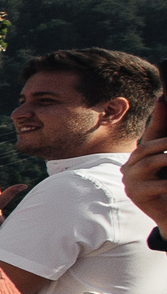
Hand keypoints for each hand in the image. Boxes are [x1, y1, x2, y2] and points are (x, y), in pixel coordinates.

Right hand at [129, 105, 166, 233]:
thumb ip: (163, 140)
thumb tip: (164, 103)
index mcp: (139, 157)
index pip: (151, 134)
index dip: (159, 118)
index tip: (163, 99)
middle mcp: (130, 166)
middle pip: (147, 147)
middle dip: (165, 142)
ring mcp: (130, 180)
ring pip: (150, 162)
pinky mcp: (136, 194)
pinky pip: (158, 184)